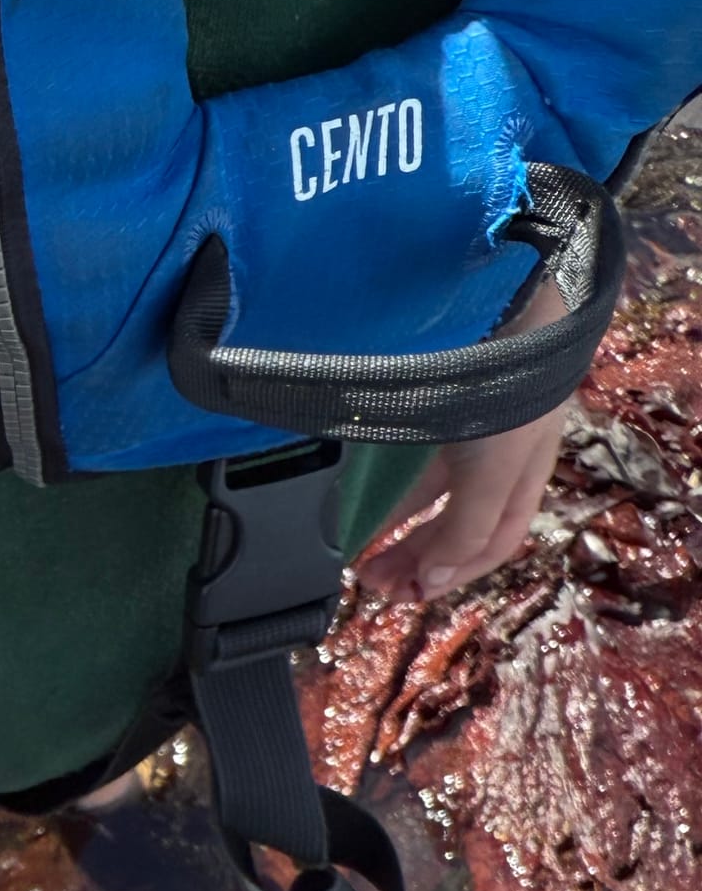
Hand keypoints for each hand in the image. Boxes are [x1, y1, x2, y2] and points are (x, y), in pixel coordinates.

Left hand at [354, 277, 571, 605]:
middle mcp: (500, 445)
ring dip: (400, 530)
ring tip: (362, 559)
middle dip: (419, 556)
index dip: (458, 571)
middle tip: (373, 582)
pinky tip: (364, 507)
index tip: (412, 592)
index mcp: (527, 464)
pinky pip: (411, 458)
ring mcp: (467, 420)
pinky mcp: (433, 397)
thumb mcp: (495, 468)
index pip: (497, 537)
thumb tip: (436, 581)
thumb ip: (468, 528)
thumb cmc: (505, 384)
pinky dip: (390, 488)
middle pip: (460, 520)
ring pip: (433, 492)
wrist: (493, 297)